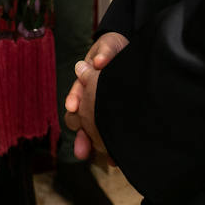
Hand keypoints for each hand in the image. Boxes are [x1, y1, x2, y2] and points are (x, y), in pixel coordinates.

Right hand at [64, 32, 128, 159]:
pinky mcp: (114, 116)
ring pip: (93, 128)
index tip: (74, 107)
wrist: (130, 53)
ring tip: (89, 157)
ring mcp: (102, 107)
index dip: (75, 100)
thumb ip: (105, 52)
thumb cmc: (115, 48)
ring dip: (91, 143)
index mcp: (86, 80)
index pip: (77, 92)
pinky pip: (110, 133)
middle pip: (81, 116)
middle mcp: (91, 96)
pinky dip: (110, 146)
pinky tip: (114, 158)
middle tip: (81, 149)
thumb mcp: (110, 46)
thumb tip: (99, 61)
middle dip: (81, 132)